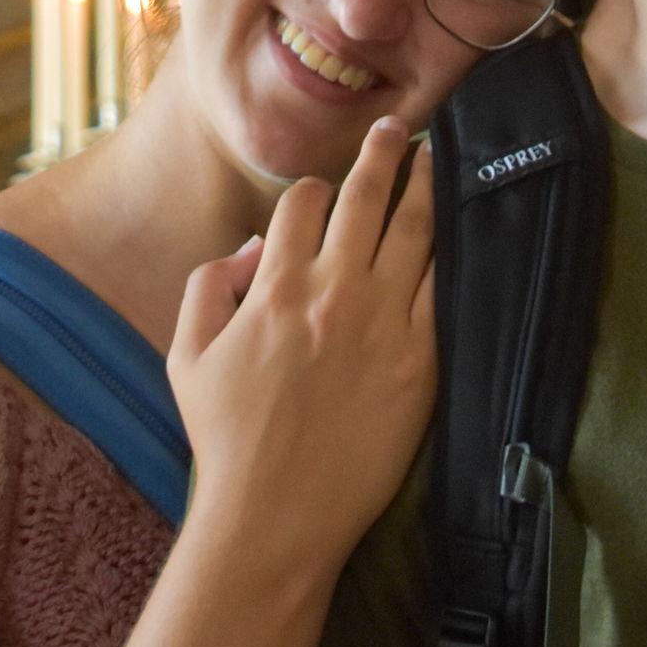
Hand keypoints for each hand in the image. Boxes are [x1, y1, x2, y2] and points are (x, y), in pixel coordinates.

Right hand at [168, 117, 435, 570]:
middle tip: (396, 127)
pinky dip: (450, 252)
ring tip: (434, 158)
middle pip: (366, 198)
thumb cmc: (226, 439)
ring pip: (414, 231)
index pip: (303, 204)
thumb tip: (249, 248)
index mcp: (277, 288)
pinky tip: (459, 228)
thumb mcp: (186, 356)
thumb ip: (207, 285)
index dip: (314, 188)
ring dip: (424, 185)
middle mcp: (334, 294)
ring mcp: (383, 325)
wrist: (274, 518)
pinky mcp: (420, 362)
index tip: (324, 189)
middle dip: (383, 152)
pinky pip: (442, 289)